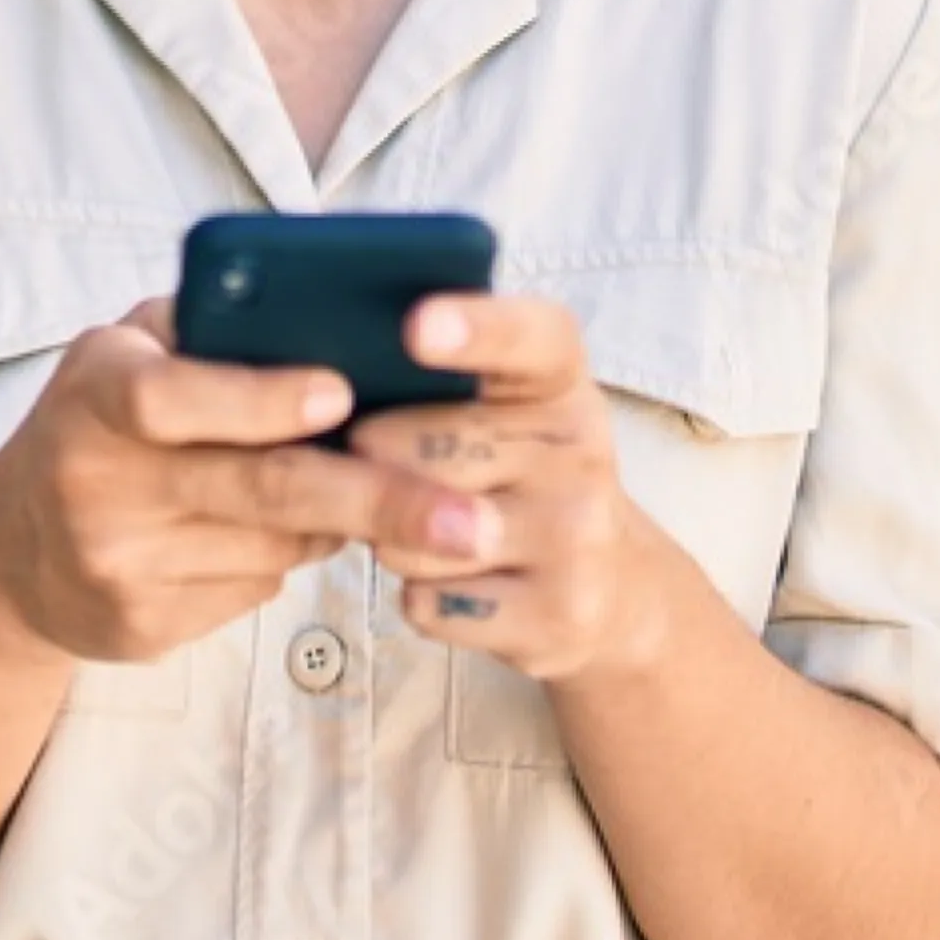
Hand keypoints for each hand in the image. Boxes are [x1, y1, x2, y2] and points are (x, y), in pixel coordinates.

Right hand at [0, 294, 521, 669]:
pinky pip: (255, 591)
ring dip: (340, 521)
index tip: (342, 393)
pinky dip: (289, 559)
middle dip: (377, 500)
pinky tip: (282, 532)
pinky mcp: (138, 628)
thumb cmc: (102, 420)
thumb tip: (336, 312)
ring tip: (376, 492)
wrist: (7, 553)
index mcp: (94, 394)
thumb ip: (209, 327)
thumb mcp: (127, 352)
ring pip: (275, 545)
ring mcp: (115, 564)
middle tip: (470, 519)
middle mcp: (94, 482)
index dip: (259, 398)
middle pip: (258, 490)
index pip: (175, 396)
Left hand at [348, 290, 660, 684]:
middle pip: (424, 447)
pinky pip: (427, 603)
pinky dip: (421, 597)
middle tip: (383, 460)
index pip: (533, 339)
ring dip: (391, 537)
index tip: (417, 325)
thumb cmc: (522, 474)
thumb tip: (327, 377)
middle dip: (374, 459)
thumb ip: (444, 377)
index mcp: (561, 383)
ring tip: (429, 527)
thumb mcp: (509, 407)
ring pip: (414, 535)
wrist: (612, 587)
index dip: (476, 328)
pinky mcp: (558, 614)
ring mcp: (575, 537)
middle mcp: (581, 451)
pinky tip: (457, 582)